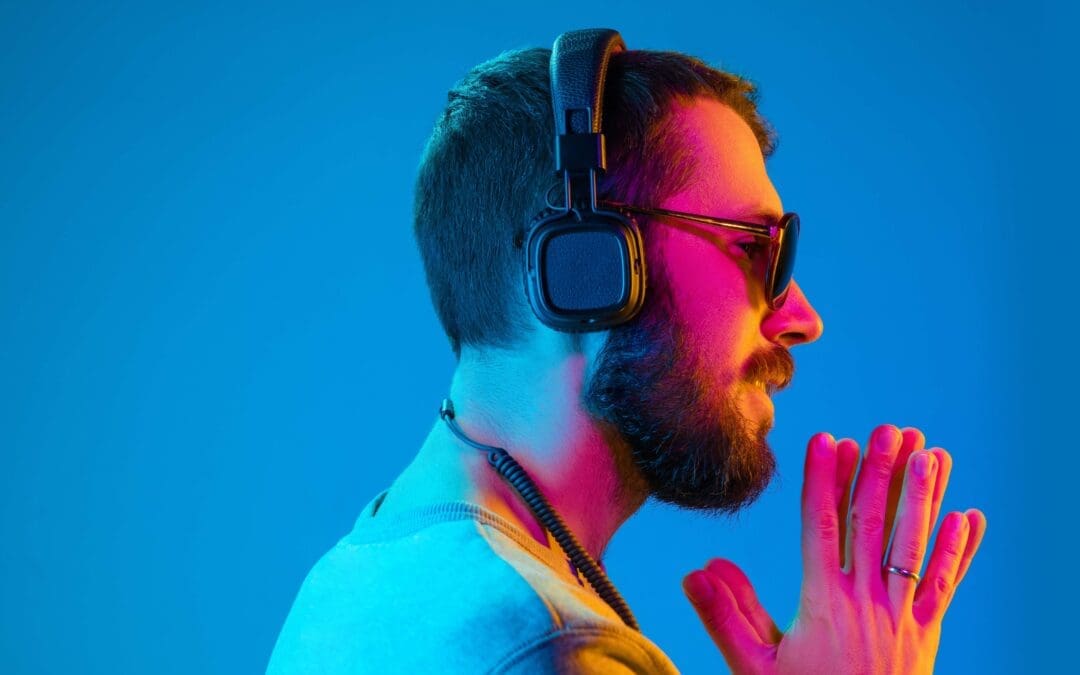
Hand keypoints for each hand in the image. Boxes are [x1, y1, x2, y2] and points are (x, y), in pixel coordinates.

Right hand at [682, 425, 986, 673]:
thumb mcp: (755, 667)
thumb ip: (725, 616)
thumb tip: (695, 570)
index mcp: (823, 604)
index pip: (821, 528)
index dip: (824, 481)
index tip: (827, 440)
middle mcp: (866, 602)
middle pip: (874, 526)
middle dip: (881, 473)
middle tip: (887, 429)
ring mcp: (902, 617)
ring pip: (915, 545)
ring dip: (923, 496)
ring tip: (929, 453)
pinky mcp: (926, 634)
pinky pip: (944, 585)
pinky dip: (957, 550)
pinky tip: (967, 517)